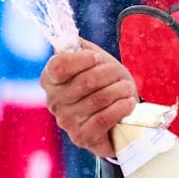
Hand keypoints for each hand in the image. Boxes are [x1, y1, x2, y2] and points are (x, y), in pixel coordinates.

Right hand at [39, 38, 137, 156]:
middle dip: (110, 73)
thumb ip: (79, 47)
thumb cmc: (103, 84)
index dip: (82, 59)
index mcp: (50, 79)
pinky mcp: (82, 137)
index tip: (98, 58)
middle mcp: (53, 101)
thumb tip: (72, 40)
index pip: (59, 65)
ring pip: (99, 99)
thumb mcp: (91, 60)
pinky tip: (128, 103)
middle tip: (120, 74)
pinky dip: (121, 108)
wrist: (116, 114)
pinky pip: (104, 119)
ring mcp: (66, 121)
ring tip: (127, 88)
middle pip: (86, 81)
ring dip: (120, 90)